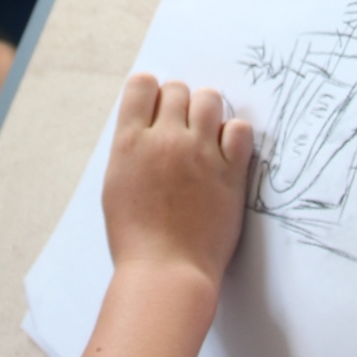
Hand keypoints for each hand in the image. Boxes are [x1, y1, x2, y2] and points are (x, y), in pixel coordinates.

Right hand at [102, 75, 252, 290]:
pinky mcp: (230, 171)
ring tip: (204, 135)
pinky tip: (225, 151)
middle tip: (181, 129)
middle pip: (178, 88)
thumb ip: (131, 148)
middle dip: (179, 104)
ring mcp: (200, 153)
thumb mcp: (116, 184)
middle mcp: (165, 140)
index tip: (157, 110)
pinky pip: (240, 128)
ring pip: (210, 99)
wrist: (166, 272)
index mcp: (130, 142)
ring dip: (207, 111)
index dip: (151, 93)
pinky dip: (234, 134)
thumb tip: (148, 124)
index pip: (142, 83)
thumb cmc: (136, 237)